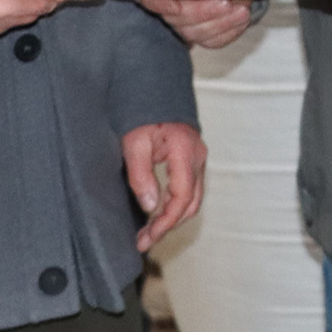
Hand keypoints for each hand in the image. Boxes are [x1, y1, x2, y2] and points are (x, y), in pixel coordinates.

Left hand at [123, 122, 208, 251]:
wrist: (153, 91)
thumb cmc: (142, 114)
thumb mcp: (134, 143)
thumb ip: (141, 175)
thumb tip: (150, 206)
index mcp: (184, 151)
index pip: (182, 196)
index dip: (166, 221)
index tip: (149, 236)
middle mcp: (197, 157)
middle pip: (191, 203)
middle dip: (168, 225)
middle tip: (144, 240)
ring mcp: (198, 158)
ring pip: (192, 199)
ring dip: (171, 218)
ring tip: (148, 232)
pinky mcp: (192, 160)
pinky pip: (189, 189)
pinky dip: (175, 205)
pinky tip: (157, 213)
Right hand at [138, 0, 258, 48]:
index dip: (162, 4)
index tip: (180, 4)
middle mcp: (170, 0)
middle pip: (176, 19)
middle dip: (202, 13)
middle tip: (225, 2)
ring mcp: (186, 18)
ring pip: (195, 33)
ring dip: (219, 24)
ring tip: (240, 9)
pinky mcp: (204, 28)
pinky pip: (212, 40)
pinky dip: (228, 32)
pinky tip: (240, 17)